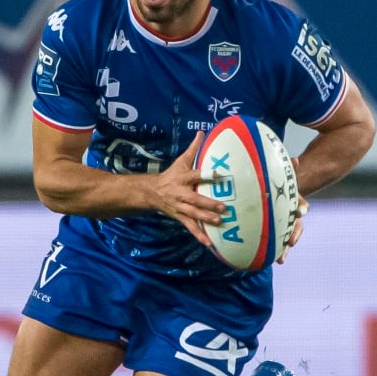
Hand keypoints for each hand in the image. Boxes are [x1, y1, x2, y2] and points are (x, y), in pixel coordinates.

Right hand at [148, 133, 223, 247]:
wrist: (152, 193)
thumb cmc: (172, 175)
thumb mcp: (181, 161)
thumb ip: (194, 148)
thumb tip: (203, 131)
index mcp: (182, 178)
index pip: (195, 175)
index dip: (206, 175)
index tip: (218, 174)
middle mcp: (181, 194)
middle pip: (195, 199)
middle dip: (209, 204)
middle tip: (224, 207)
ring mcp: (180, 207)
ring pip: (193, 215)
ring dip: (206, 219)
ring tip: (219, 222)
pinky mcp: (180, 217)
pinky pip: (191, 228)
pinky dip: (200, 236)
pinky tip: (210, 244)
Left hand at [277, 161, 307, 263]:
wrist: (284, 190)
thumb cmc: (282, 181)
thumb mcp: (286, 175)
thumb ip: (291, 169)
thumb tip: (295, 159)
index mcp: (295, 201)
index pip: (301, 204)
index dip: (302, 208)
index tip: (301, 212)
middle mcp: (294, 213)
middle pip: (297, 225)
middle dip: (294, 234)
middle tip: (291, 242)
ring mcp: (288, 222)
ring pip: (289, 236)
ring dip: (285, 247)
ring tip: (281, 258)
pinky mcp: (281, 230)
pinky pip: (281, 241)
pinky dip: (280, 251)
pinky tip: (278, 261)